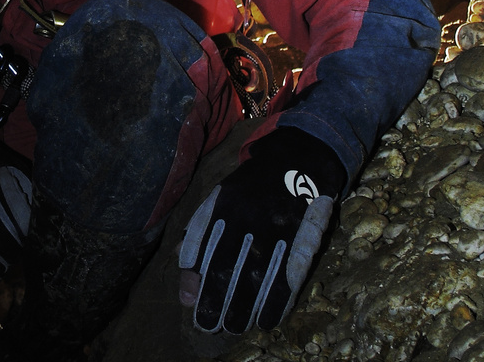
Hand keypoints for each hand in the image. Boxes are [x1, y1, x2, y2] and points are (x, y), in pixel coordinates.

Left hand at [178, 127, 344, 333]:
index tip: (190, 303)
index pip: (204, 247)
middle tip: (209, 324)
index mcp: (225, 204)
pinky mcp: (304, 235)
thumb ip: (200, 229)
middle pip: (228, 266)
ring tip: (235, 327)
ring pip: (257, 276)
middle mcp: (249, 215)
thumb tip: (179, 265)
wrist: (300, 157)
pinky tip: (267, 318)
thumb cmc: (253, 186)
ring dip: (245, 307)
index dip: (196, 278)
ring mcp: (277, 225)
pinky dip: (278, 301)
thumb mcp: (221, 197)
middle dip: (216, 300)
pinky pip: (289, 274)